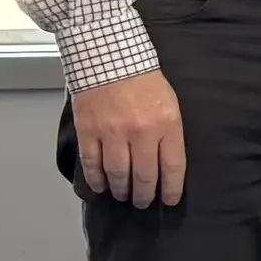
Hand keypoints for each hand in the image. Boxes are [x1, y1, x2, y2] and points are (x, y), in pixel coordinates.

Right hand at [71, 69, 185, 206]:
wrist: (110, 58)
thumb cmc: (144, 80)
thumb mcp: (170, 104)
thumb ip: (170, 132)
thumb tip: (167, 163)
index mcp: (166, 124)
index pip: (172, 166)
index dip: (171, 188)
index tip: (169, 200)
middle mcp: (140, 132)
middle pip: (144, 176)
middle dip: (144, 195)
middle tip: (143, 202)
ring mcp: (112, 133)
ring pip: (117, 174)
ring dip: (121, 190)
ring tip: (124, 195)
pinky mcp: (89, 132)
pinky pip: (92, 164)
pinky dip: (96, 179)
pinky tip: (101, 186)